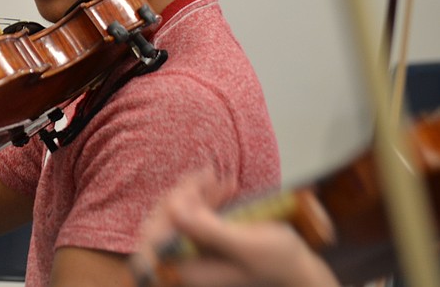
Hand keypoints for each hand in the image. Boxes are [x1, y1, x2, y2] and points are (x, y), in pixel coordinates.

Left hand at [132, 169, 339, 286]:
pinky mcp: (204, 239)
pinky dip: (206, 196)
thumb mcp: (245, 244)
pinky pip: (194, 212)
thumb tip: (174, 212)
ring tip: (219, 178)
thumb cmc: (278, 260)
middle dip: (183, 195)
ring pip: (177, 212)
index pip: (151, 243)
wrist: (299, 266)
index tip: (184, 195)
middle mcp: (186, 264)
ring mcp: (193, 251)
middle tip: (208, 177)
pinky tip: (226, 186)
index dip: (161, 215)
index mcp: (190, 273)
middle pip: (163, 222)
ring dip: (196, 191)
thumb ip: (208, 230)